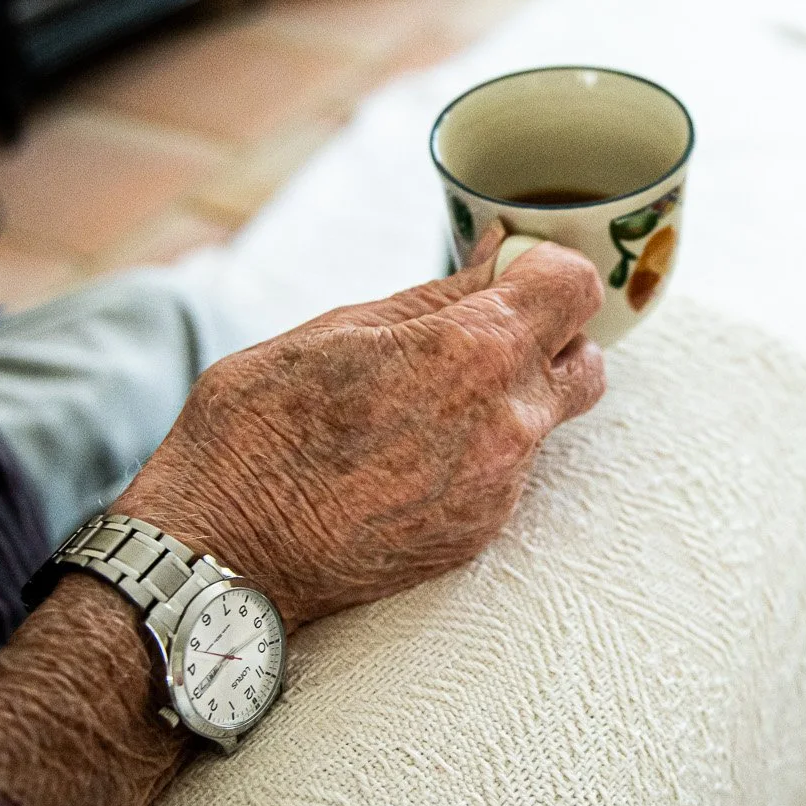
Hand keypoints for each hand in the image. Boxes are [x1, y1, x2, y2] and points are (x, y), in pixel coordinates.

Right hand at [115, 228, 605, 625]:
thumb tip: (500, 253)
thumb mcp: (338, 330)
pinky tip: (405, 459)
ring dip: (505, 402)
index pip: (576, 287)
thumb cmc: (257, 428)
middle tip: (474, 338)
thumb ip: (438, 294)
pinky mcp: (479, 536)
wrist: (223, 552)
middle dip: (546, 339)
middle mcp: (507, 424)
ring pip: (543, 422)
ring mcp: (499, 489)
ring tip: (418, 406)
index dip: (546, 271)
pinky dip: (475, 456)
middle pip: (583, 360)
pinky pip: (506, 476)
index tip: (508, 276)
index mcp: (474, 352)